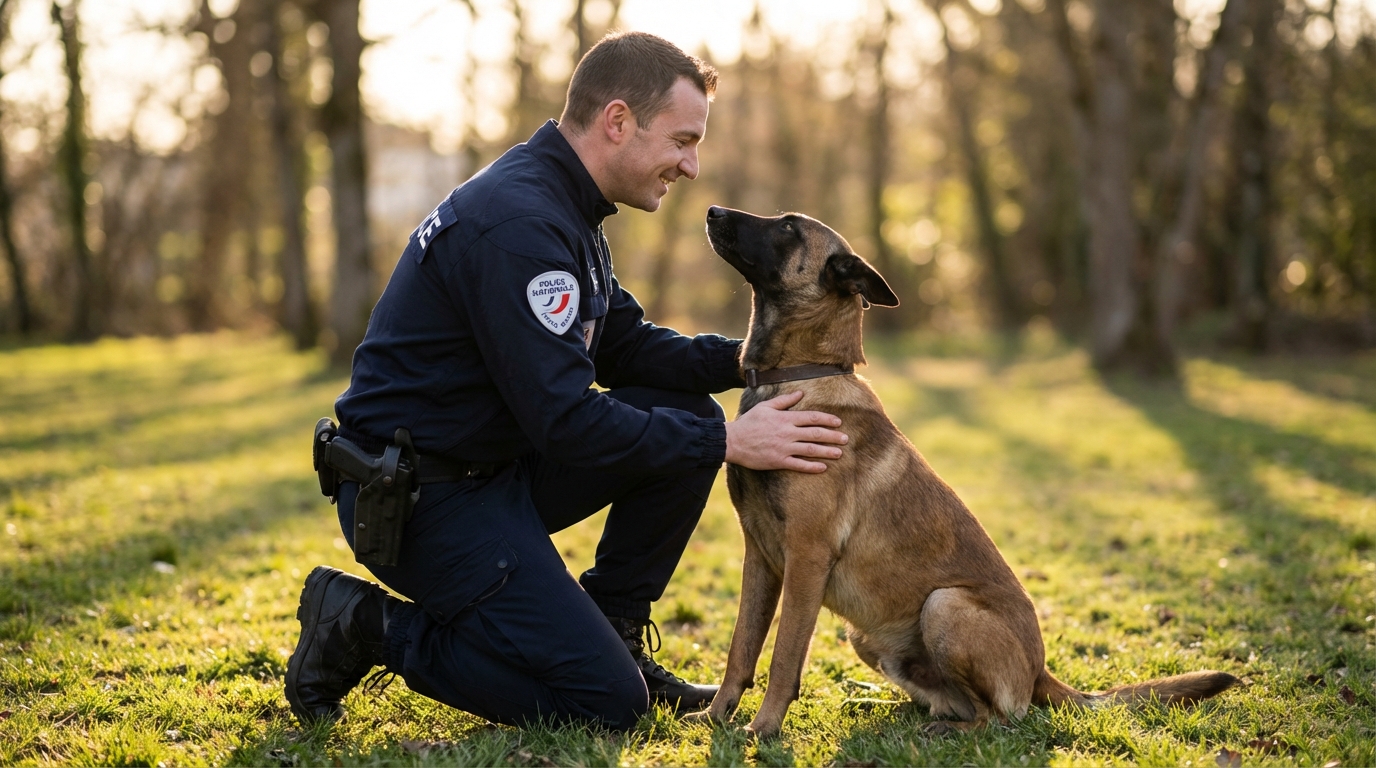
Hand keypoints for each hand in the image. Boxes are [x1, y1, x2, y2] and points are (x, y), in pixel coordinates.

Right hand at [724, 390, 846, 472]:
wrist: (733, 441)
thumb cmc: (749, 422)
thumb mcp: (766, 406)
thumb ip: (784, 401)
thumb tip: (800, 393)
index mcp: (785, 418)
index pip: (812, 417)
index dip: (827, 419)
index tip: (838, 422)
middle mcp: (787, 433)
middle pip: (816, 434)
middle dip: (833, 436)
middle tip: (846, 439)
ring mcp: (784, 448)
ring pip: (811, 450)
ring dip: (827, 451)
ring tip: (840, 453)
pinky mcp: (778, 461)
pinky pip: (799, 465)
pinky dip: (812, 466)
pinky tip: (823, 467)